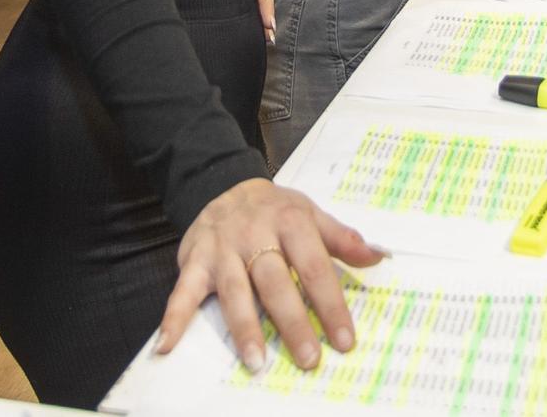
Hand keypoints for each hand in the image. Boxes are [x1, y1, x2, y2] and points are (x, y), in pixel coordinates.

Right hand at [157, 179, 386, 372]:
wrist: (224, 184)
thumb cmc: (275, 209)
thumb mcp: (312, 213)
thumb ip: (342, 238)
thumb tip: (379, 256)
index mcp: (291, 222)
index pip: (315, 267)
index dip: (330, 304)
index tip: (344, 339)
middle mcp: (256, 235)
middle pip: (276, 282)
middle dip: (292, 322)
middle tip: (308, 357)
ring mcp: (223, 249)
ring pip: (235, 291)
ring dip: (244, 327)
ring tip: (256, 361)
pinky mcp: (194, 260)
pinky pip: (182, 291)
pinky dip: (173, 318)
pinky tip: (167, 345)